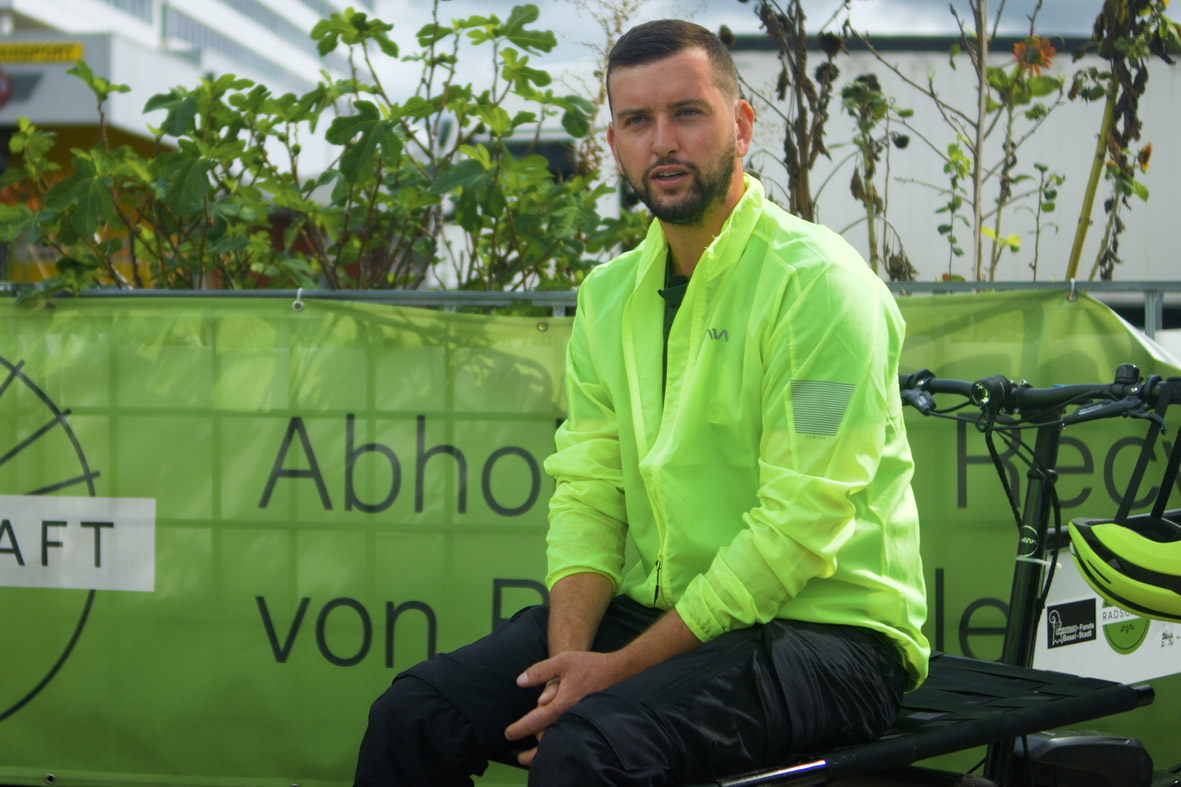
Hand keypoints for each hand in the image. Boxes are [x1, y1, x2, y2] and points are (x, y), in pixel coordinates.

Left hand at [504, 650, 630, 765]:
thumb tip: (520, 681)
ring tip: (535, 755)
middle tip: (520, 753)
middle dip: (533, 747)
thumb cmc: (590, 665)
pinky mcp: (589, 721)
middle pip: (547, 737)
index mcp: (562, 703)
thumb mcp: (562, 661)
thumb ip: (540, 671)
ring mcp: (581, 720)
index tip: (508, 734)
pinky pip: (572, 735)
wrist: (619, 670)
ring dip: (546, 748)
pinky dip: (561, 741)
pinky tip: (557, 743)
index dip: (520, 728)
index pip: (536, 720)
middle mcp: (571, 716)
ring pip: (560, 740)